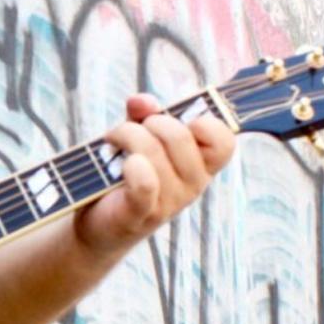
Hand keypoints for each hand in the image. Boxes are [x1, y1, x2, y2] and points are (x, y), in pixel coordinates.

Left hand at [73, 94, 234, 256]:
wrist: (99, 222)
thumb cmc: (125, 172)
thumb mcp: (138, 136)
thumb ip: (144, 114)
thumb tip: (143, 101)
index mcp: (201, 164)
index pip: (224, 141)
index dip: (204, 122)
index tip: (177, 119)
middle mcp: (193, 185)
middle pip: (182, 137)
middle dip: (151, 121)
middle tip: (129, 128)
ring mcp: (170, 202)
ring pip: (153, 151)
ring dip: (125, 135)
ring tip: (111, 141)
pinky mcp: (142, 214)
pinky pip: (145, 183)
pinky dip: (131, 166)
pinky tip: (119, 163)